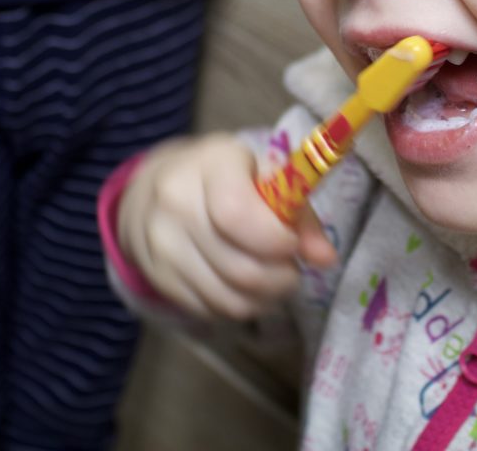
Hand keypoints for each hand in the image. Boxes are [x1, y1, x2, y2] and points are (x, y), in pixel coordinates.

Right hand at [116, 133, 337, 319]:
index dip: (276, 240)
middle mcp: (176, 204)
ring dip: (264, 298)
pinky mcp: (159, 279)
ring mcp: (162, 246)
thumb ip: (300, 212)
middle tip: (290, 268)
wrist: (150, 191)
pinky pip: (212, 311)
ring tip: (273, 279)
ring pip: (229, 299)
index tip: (291, 243)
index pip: (237, 214)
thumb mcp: (264, 174)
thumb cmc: (222, 177)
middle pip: (241, 268)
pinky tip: (244, 286)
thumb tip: (326, 258)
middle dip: (281, 277)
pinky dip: (239, 306)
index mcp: (209, 166)